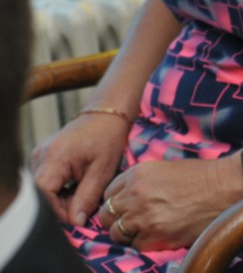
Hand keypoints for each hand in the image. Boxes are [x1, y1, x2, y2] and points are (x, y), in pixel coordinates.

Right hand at [30, 111, 129, 226]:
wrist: (106, 116)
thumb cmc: (108, 138)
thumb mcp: (102, 171)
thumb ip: (87, 198)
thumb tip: (75, 222)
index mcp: (55, 157)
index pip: (43, 193)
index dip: (55, 210)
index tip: (74, 219)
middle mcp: (40, 156)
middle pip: (40, 193)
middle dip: (60, 207)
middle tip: (82, 210)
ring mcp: (39, 156)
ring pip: (42, 190)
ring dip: (60, 199)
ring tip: (83, 196)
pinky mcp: (42, 159)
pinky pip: (46, 182)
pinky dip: (60, 190)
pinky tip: (76, 188)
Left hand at [95, 156, 242, 251]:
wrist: (226, 186)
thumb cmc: (201, 176)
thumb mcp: (164, 169)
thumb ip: (141, 182)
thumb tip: (127, 198)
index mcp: (137, 174)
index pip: (108, 194)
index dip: (117, 202)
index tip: (126, 207)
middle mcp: (135, 195)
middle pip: (107, 215)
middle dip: (116, 219)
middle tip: (132, 222)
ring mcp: (143, 217)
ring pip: (116, 233)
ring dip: (127, 234)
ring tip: (145, 230)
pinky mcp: (155, 236)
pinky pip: (135, 246)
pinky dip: (143, 243)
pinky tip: (158, 236)